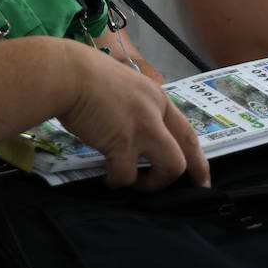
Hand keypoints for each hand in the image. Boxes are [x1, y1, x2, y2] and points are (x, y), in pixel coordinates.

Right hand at [58, 41, 209, 190]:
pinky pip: (127, 176)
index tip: (201, 177)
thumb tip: (130, 129)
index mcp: (156, 97)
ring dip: (152, 183)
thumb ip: (134, 106)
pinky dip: (117, 182)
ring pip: (170, 168)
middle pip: (186, 153)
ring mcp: (142, 128)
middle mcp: (156, 113)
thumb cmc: (83, 75)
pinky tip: (106, 179)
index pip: (187, 131)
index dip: (197, 157)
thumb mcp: (121, 85)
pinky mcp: (123, 143)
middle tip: (176, 193)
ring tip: (132, 183)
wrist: (66, 73)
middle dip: (184, 176)